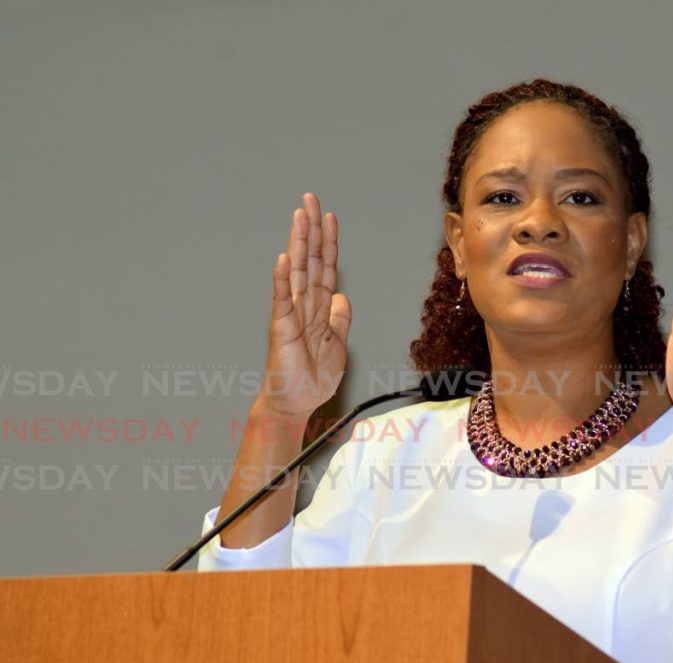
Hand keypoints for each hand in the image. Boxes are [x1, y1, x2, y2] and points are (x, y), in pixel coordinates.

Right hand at [257, 192, 351, 417]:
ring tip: (299, 217)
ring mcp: (291, 313)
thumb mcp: (338, 344)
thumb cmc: (312, 377)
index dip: (329, 242)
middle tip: (310, 199)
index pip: (325, 266)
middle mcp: (303, 304)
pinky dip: (282, 279)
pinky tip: (284, 259)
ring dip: (298, 243)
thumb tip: (342, 297)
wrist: (296, 402)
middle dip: (311, 229)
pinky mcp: (280, 327)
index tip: (330, 217)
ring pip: (296, 271)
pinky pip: (281, 299)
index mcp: (318, 307)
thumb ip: (340, 319)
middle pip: (309, 259)